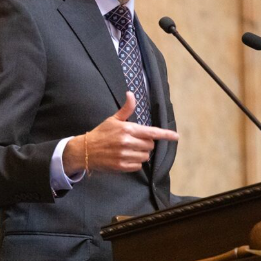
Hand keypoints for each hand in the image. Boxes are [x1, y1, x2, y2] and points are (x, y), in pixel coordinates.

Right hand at [64, 92, 178, 174]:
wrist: (85, 150)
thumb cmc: (101, 133)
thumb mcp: (113, 119)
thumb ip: (126, 108)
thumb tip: (130, 94)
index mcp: (127, 129)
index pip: (151, 132)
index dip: (165, 134)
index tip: (176, 136)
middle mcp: (127, 142)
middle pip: (150, 145)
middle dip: (146, 143)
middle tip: (134, 141)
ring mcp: (124, 155)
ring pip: (145, 156)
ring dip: (141, 154)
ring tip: (129, 150)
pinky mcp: (121, 166)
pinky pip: (138, 165)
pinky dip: (135, 162)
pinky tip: (125, 157)